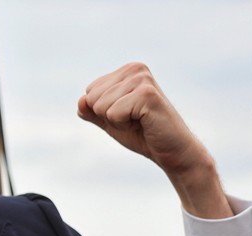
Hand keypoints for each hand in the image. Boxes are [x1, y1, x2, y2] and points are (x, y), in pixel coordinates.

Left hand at [77, 63, 230, 218]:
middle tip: (134, 121)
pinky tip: (144, 123)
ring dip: (118, 122)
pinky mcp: (146, 94)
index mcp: (127, 71)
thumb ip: (91, 111)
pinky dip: (124, 125)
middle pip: (93, 98)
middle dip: (109, 116)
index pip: (89, 92)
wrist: (171, 151)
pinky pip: (113, 113)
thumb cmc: (142, 134)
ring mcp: (142, 80)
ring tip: (140, 121)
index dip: (104, 112)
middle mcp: (135, 69)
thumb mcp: (110, 121)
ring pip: (101, 106)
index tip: (128, 115)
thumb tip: (80, 101)